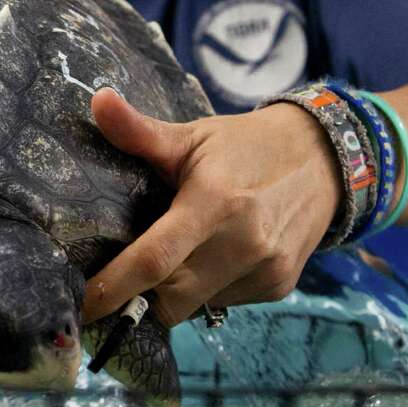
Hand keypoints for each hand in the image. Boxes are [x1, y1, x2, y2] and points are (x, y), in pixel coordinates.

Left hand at [81, 88, 342, 326]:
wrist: (324, 159)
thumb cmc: (244, 147)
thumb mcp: (192, 135)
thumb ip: (140, 131)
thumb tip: (96, 99)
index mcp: (212, 202)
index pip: (154, 259)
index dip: (114, 288)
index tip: (83, 306)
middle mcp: (242, 242)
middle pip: (171, 297)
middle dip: (142, 295)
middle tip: (126, 275)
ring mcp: (265, 269)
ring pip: (196, 307)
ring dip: (177, 291)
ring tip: (177, 255)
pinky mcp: (279, 286)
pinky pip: (225, 304)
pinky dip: (209, 290)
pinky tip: (214, 257)